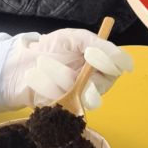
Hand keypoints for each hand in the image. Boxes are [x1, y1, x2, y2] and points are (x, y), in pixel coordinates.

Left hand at [0, 29, 132, 113]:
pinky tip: (37, 78)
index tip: (91, 55)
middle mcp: (95, 83)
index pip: (117, 67)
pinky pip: (63, 105)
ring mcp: (80, 98)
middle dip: (76, 72)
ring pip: (79, 95)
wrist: (25, 62)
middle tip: (61, 62)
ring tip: (42, 65)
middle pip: (101, 86)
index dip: (107, 62)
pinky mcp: (65, 110)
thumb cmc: (53, 48)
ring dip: (59, 77)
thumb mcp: (75, 38)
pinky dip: (47, 87)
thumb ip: (98, 44)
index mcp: (102, 64)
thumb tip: (122, 58)